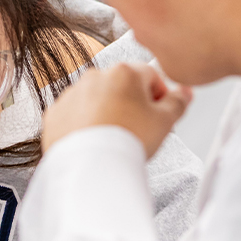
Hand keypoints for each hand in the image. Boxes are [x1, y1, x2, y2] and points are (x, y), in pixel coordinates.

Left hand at [42, 63, 191, 157]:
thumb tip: (184, 92)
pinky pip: (74, 115)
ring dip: (106, 112)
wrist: (91, 167)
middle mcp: (94, 78)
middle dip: (131, 103)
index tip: (159, 112)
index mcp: (124, 73)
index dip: (159, 95)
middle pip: (121, 86)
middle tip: (138, 129)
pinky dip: (83, 124)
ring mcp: (72, 95)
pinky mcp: (56, 114)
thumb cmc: (127, 142)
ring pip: (96, 99)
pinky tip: (95, 141)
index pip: (150, 75)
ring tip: (114, 138)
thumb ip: (178, 102)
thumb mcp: (165, 122)